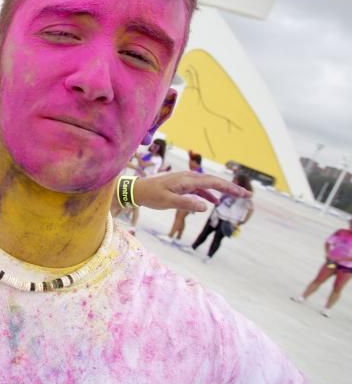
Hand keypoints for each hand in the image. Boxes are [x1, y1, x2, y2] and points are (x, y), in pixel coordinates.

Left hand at [133, 171, 250, 212]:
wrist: (136, 190)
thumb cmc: (150, 196)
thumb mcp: (167, 201)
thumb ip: (187, 203)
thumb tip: (207, 206)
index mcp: (187, 180)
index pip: (213, 183)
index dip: (230, 188)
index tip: (244, 194)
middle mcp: (188, 178)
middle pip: (214, 181)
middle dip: (231, 188)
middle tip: (247, 195)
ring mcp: (185, 181)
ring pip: (208, 184)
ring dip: (221, 190)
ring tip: (235, 197)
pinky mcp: (181, 185)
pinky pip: (199, 188)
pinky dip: (208, 194)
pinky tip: (213, 202)